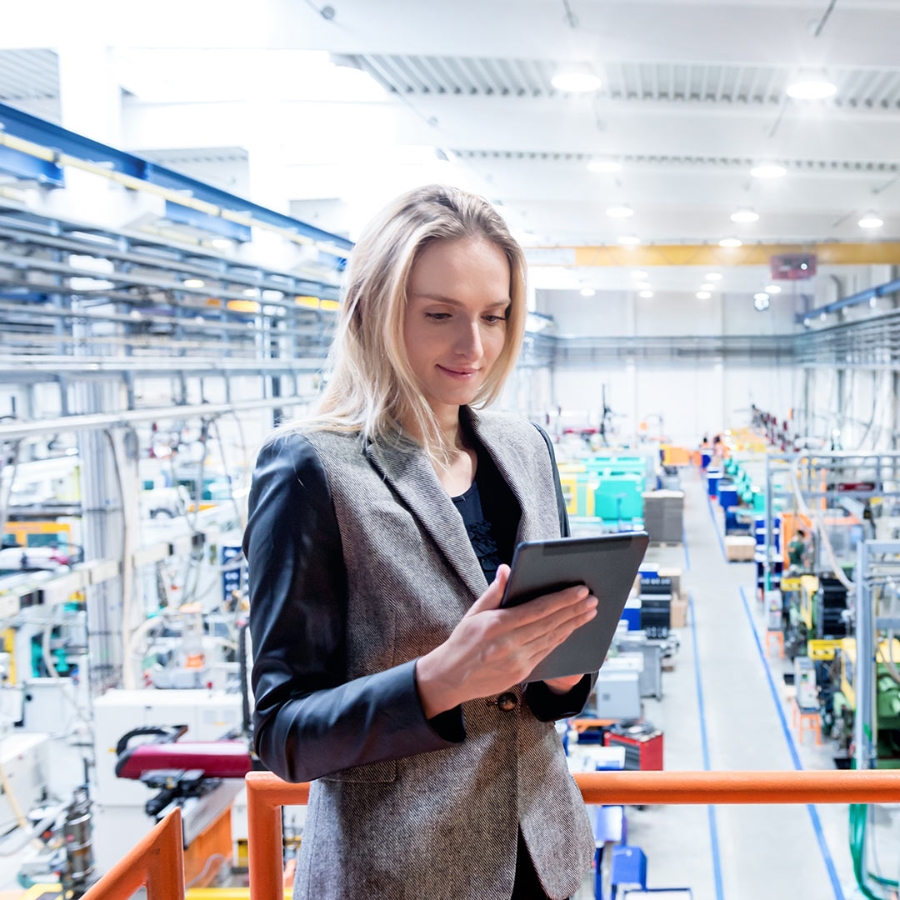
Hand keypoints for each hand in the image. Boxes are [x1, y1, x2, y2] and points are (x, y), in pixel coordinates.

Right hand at [415, 565, 597, 717]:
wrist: (450, 678)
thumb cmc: (462, 641)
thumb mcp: (473, 612)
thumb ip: (494, 591)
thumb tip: (507, 569)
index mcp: (496, 625)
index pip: (538, 609)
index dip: (562, 599)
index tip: (580, 590)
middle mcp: (509, 644)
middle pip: (550, 624)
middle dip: (575, 610)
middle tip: (593, 599)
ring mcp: (517, 662)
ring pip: (553, 639)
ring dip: (574, 624)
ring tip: (590, 612)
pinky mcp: (521, 674)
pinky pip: (547, 653)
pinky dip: (562, 639)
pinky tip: (572, 629)